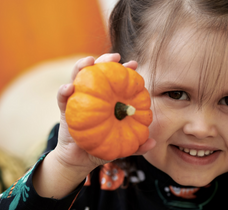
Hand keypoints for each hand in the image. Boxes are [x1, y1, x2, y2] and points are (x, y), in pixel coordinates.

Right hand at [55, 53, 155, 169]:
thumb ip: (137, 144)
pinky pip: (61, 98)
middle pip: (98, 72)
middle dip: (106, 60)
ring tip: (89, 60)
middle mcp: (94, 96)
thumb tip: (153, 142)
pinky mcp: (64, 110)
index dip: (125, 70)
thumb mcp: (123, 147)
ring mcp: (78, 100)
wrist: (81, 159)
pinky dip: (63, 91)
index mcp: (109, 100)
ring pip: (78, 78)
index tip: (134, 64)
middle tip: (115, 56)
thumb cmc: (104, 148)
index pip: (116, 81)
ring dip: (82, 66)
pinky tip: (69, 87)